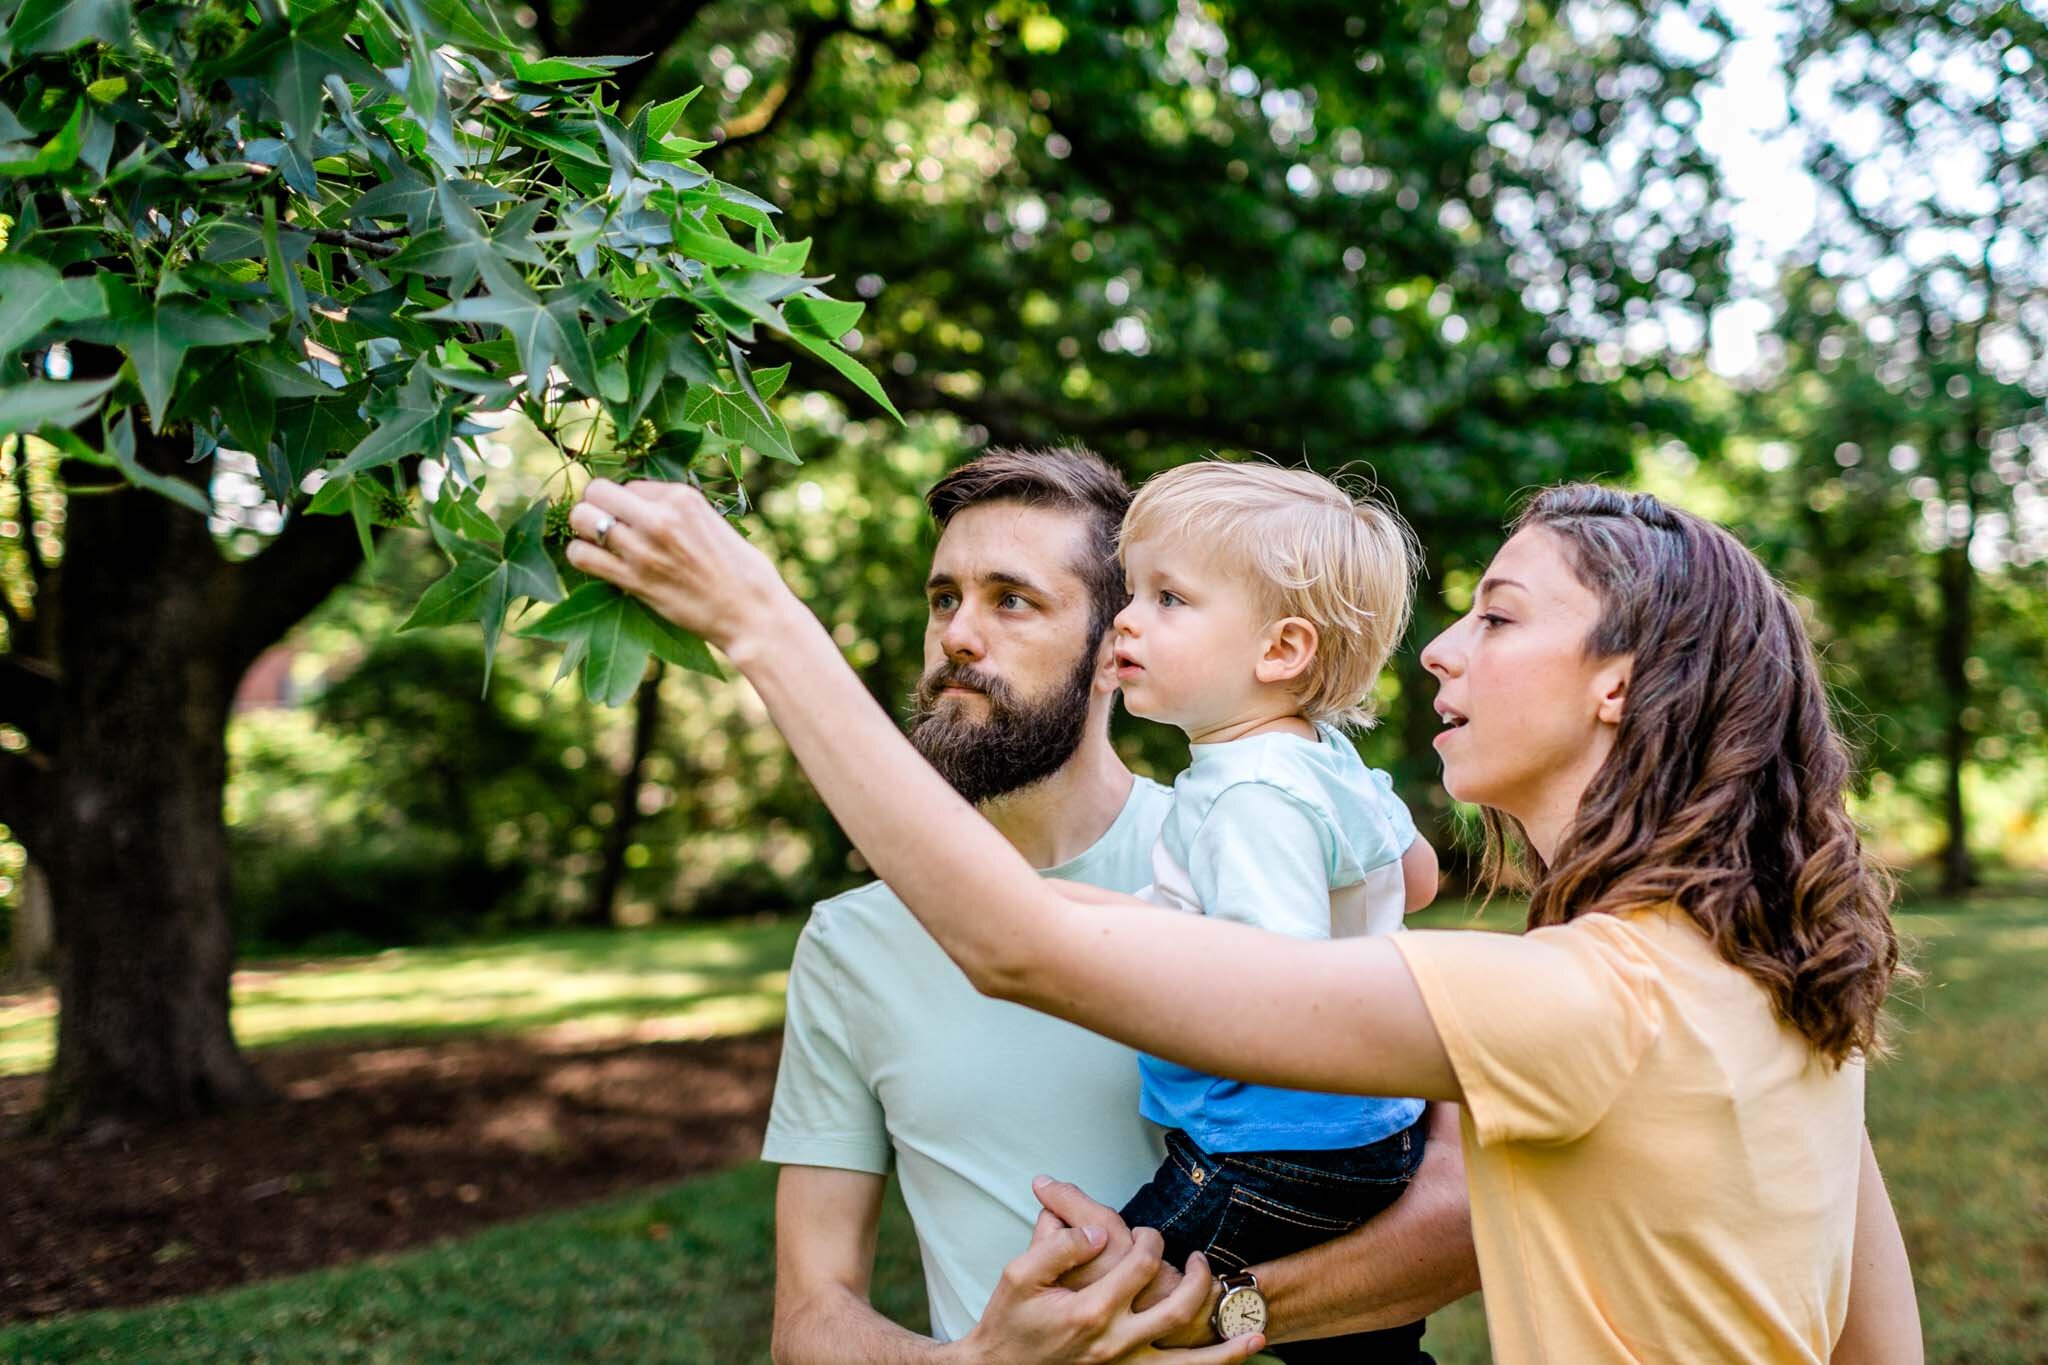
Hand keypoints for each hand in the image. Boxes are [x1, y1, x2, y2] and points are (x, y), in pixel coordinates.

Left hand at [564, 478, 792, 654]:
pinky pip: (582, 556)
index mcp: (682, 497)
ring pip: (581, 519)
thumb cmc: (741, 571)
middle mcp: (660, 517)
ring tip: (595, 541)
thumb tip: (641, 505)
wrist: (751, 613)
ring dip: (582, 529)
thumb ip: (676, 509)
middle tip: (602, 522)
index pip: (629, 483)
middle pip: (597, 490)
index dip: (628, 501)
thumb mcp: (712, 522)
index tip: (635, 518)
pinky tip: (594, 562)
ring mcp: (643, 548)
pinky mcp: (634, 580)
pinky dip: (581, 556)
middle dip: (594, 504)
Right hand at [956, 1209, 1261, 1363]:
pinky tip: (1242, 1358)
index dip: (1148, 1239)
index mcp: (1089, 1310)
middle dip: (1193, 1274)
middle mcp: (1114, 1343)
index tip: (1145, 1233)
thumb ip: (1058, 1244)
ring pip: (1190, 1361)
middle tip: (1193, 1258)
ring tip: (1248, 1320)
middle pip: (1177, 1305)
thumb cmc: (1010, 1321)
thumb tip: (1097, 1230)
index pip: (1139, 1263)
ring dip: (1227, 1344)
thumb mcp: (1019, 1272)